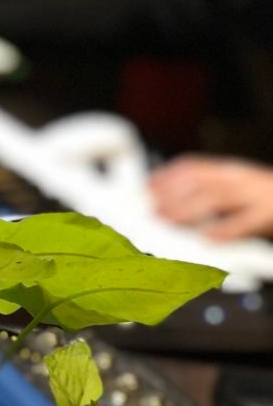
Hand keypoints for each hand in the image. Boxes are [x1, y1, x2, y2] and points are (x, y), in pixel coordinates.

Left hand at [149, 155, 272, 239]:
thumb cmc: (259, 200)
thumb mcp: (232, 187)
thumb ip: (204, 192)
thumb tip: (165, 202)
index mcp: (227, 171)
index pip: (192, 167)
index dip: (166, 176)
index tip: (145, 188)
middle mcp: (238, 178)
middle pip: (201, 181)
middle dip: (172, 193)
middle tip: (151, 208)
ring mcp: (254, 194)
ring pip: (218, 197)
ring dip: (190, 208)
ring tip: (169, 219)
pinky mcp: (268, 213)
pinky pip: (245, 221)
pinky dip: (225, 229)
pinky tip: (207, 237)